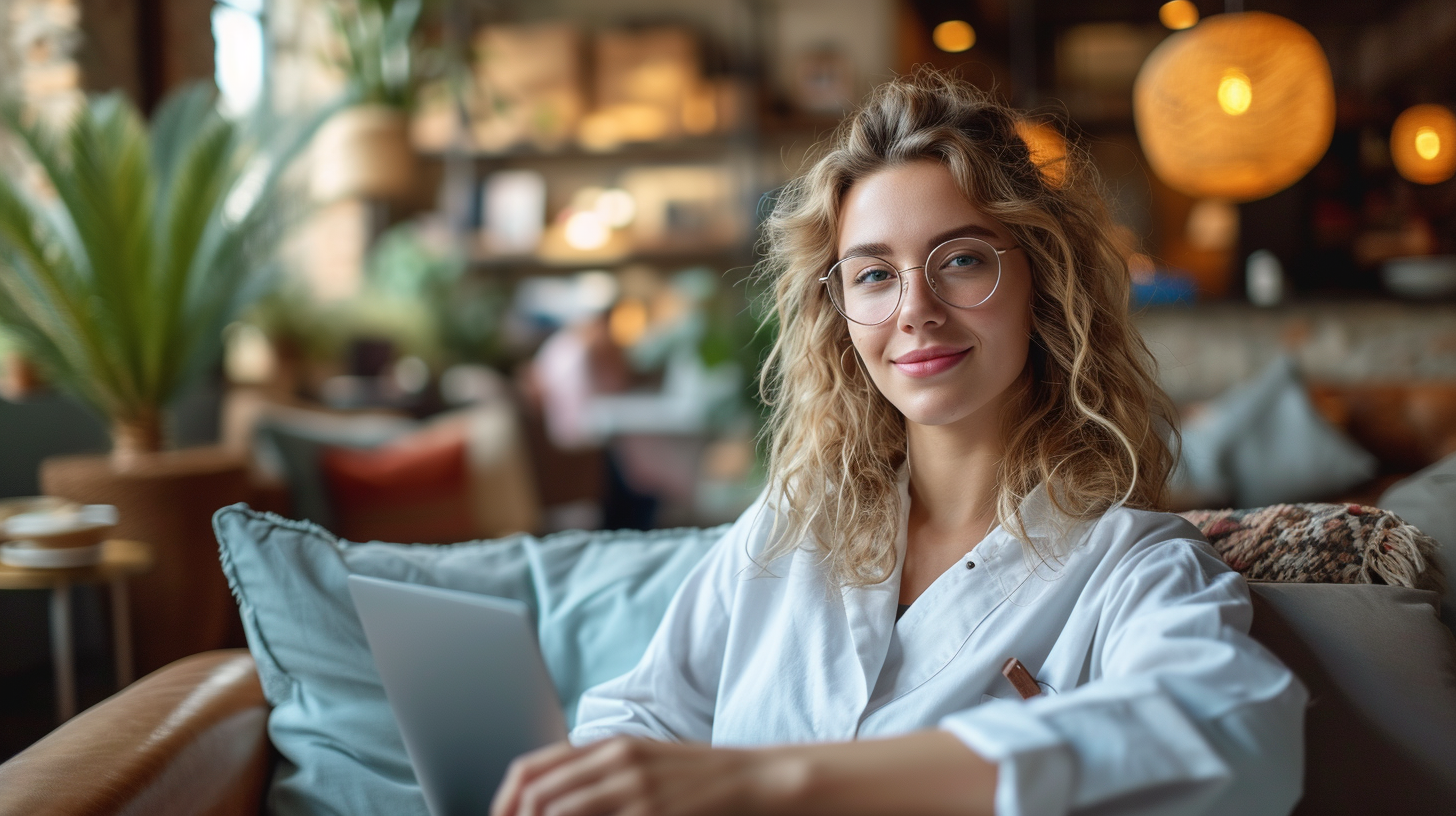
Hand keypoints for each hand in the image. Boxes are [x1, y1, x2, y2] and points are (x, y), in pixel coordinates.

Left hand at [491, 737, 787, 815]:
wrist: (755, 779)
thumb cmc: (700, 777)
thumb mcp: (645, 760)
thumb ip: (600, 772)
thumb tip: (550, 798)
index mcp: (609, 745)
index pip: (532, 769)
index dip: (504, 802)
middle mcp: (616, 761)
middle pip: (537, 796)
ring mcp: (635, 789)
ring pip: (558, 814)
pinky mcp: (653, 813)